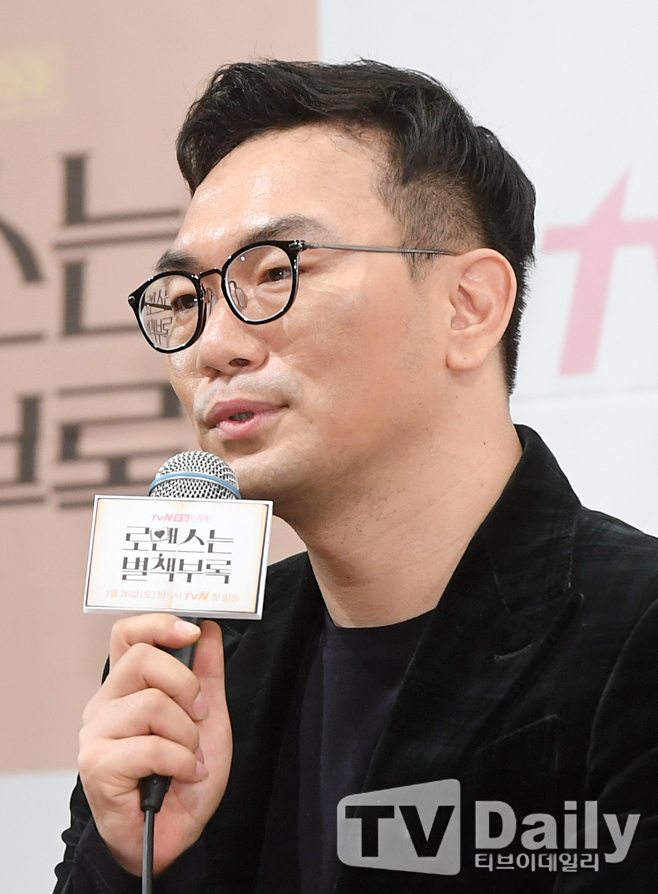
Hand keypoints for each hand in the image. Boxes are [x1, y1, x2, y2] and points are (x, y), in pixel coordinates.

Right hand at [78, 614, 231, 874]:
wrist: (175, 833)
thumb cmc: (185, 776)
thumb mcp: (209, 718)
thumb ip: (208, 674)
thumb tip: (210, 629)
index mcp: (127, 686)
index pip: (128, 634)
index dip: (159, 624)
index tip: (192, 632)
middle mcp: (105, 703)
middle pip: (142, 658)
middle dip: (186, 686)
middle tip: (198, 717)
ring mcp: (96, 733)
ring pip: (151, 703)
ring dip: (187, 734)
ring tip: (189, 756)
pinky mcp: (96, 764)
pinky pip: (151, 746)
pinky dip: (181, 762)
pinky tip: (183, 775)